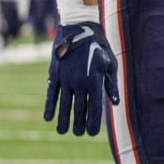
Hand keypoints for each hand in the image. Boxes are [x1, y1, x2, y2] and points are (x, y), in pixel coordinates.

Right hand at [43, 21, 118, 135]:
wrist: (79, 28)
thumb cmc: (99, 46)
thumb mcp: (110, 63)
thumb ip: (111, 84)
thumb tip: (115, 103)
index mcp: (96, 79)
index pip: (95, 106)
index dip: (93, 121)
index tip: (92, 133)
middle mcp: (80, 81)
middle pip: (79, 108)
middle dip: (79, 124)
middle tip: (78, 134)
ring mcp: (66, 78)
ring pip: (64, 104)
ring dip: (64, 120)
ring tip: (63, 132)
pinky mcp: (54, 74)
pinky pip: (51, 94)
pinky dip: (50, 107)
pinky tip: (48, 118)